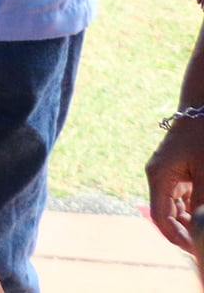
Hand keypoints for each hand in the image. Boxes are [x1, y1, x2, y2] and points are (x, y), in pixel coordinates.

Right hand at [148, 117, 203, 251]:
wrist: (202, 106)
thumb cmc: (203, 136)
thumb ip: (201, 202)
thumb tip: (198, 228)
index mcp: (158, 176)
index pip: (160, 218)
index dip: (177, 238)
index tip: (195, 252)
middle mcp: (159, 177)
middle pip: (166, 214)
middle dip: (184, 232)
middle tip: (200, 246)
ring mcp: (168, 173)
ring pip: (175, 207)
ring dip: (189, 220)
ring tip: (202, 230)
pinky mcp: (179, 170)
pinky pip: (183, 197)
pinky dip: (193, 208)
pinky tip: (202, 213)